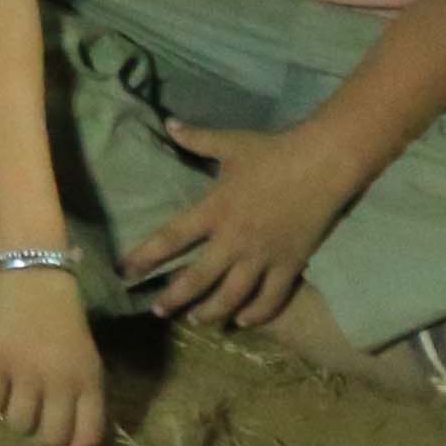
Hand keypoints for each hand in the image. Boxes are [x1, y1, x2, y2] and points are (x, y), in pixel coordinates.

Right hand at [0, 262, 113, 445]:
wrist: (30, 267)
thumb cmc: (60, 308)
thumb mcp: (84, 351)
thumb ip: (79, 388)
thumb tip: (67, 426)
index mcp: (89, 379)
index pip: (86, 438)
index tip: (63, 438)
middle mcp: (61, 383)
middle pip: (49, 439)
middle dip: (41, 435)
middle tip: (35, 418)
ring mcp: (26, 374)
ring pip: (18, 425)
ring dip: (14, 417)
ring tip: (13, 398)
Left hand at [124, 110, 363, 327]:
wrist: (322, 164)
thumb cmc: (272, 152)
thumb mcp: (230, 143)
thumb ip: (197, 139)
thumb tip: (169, 124)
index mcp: (215, 210)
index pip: (171, 239)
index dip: (145, 257)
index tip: (124, 272)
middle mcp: (234, 239)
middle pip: (198, 278)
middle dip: (175, 298)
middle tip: (159, 312)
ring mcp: (263, 256)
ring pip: (233, 296)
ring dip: (212, 312)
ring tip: (197, 321)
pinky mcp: (290, 265)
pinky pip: (271, 298)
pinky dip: (257, 313)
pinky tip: (244, 321)